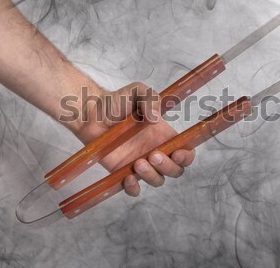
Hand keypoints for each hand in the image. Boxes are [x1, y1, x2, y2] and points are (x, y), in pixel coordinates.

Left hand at [72, 82, 195, 195]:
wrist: (92, 113)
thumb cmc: (117, 101)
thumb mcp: (137, 91)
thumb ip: (150, 99)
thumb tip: (156, 118)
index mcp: (164, 135)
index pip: (186, 152)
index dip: (186, 157)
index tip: (177, 153)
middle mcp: (155, 151)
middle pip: (175, 170)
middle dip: (168, 167)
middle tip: (152, 155)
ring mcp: (140, 163)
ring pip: (157, 180)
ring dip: (152, 176)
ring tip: (137, 163)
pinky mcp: (122, 172)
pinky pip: (134, 189)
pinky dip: (134, 188)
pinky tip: (127, 177)